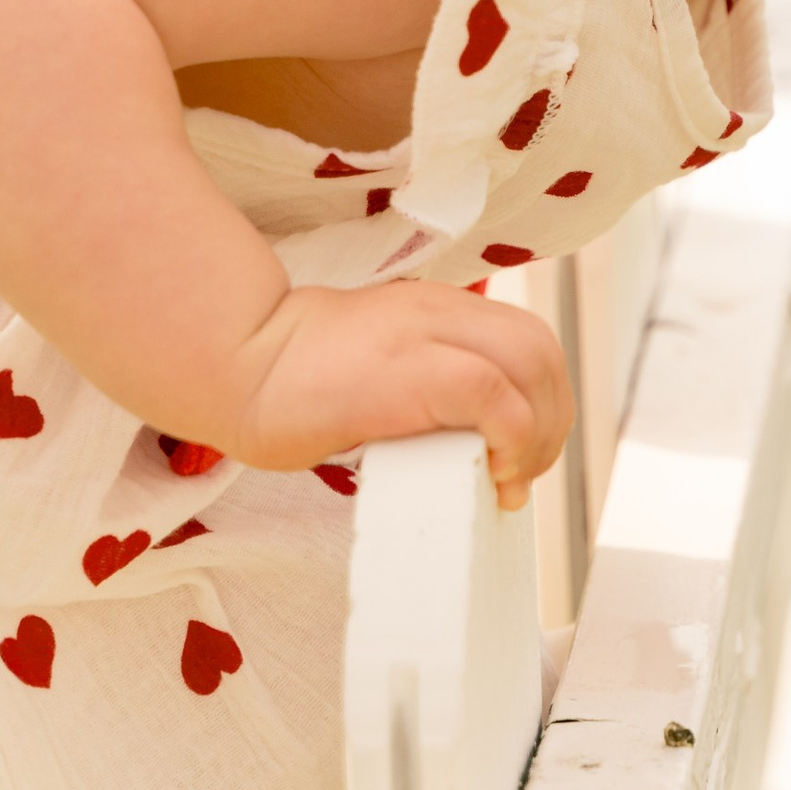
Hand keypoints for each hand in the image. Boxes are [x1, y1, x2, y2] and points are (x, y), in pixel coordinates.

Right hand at [240, 280, 573, 508]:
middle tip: (521, 477)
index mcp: (436, 309)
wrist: (237, 361)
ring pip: (530, 364)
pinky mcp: (406, 371)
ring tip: (506, 480)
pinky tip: (487, 472)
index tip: (523, 458)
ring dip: (537, 434)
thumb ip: (427, 386)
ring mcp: (423, 336)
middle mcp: (438, 312)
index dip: (546, 401)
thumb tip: (476, 448)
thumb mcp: (381, 366)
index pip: (528, 339)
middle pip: (541, 351)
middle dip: (553, 422)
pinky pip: (491, 392)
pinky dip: (509, 436)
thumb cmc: (296, 381)